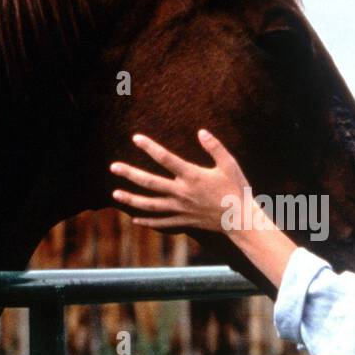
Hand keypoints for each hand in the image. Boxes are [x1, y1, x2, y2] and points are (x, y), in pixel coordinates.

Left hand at [109, 129, 253, 233]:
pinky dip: (147, 221)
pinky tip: (135, 219)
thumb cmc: (237, 189)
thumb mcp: (229, 164)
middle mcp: (182, 193)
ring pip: (150, 205)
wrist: (240, 220)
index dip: (150, 147)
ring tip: (115, 194)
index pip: (166, 159)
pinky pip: (161, 222)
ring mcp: (181, 209)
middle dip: (130, 174)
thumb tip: (201, 131)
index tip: (136, 138)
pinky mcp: (184, 221)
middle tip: (113, 167)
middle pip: (150, 183)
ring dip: (131, 199)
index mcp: (192, 176)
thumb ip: (215, 147)